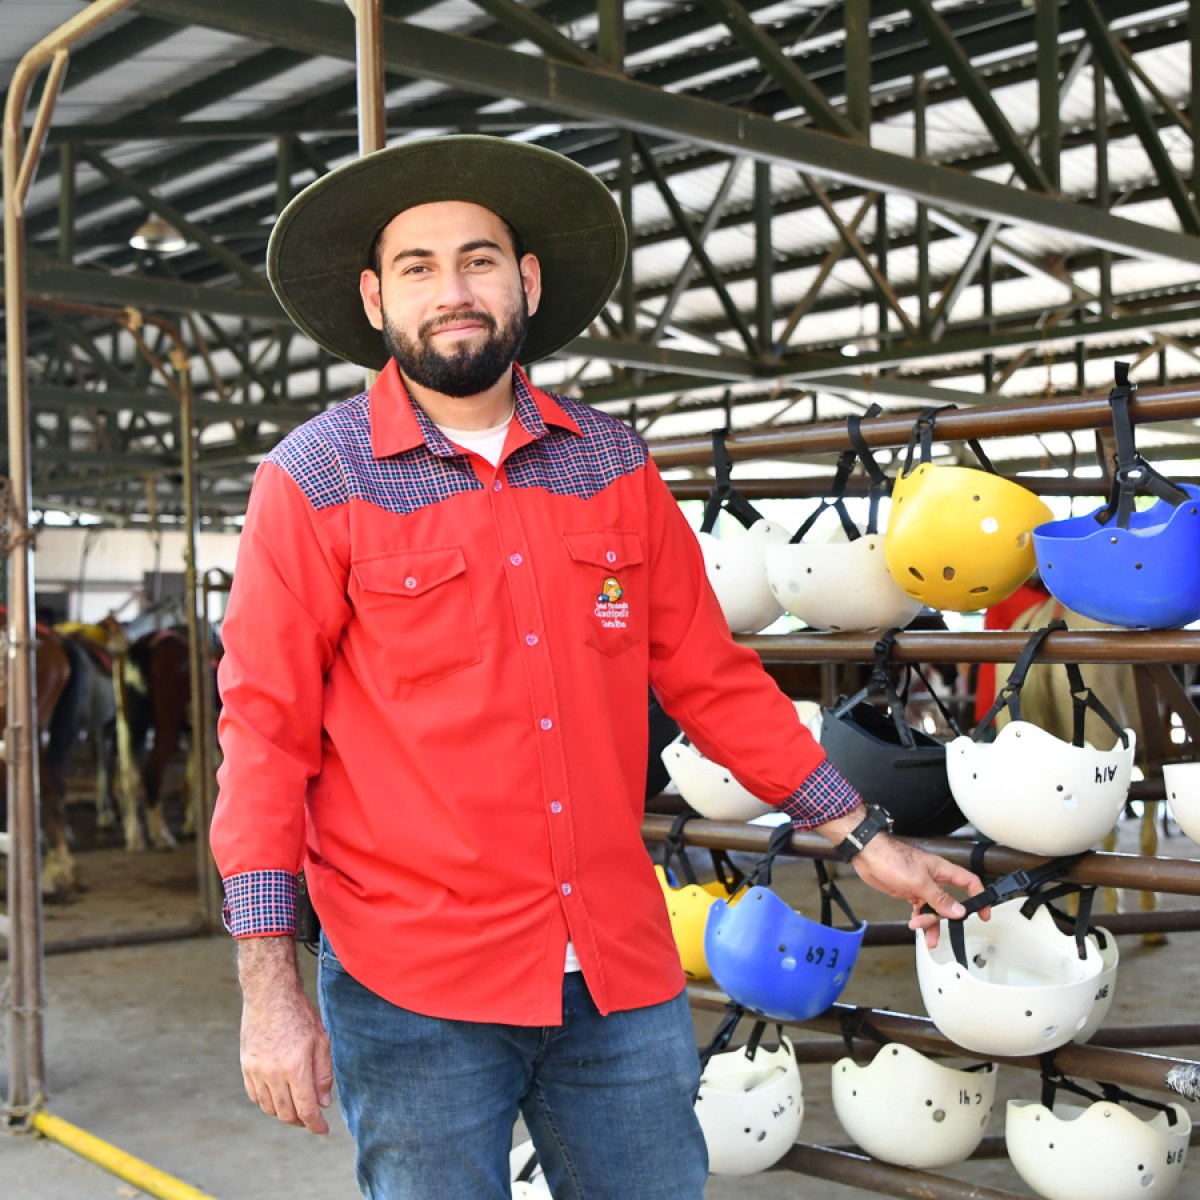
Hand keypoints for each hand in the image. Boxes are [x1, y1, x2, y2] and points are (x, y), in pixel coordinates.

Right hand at [238, 938, 333, 1134]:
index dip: (316, 1125)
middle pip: (286, 1113)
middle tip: (312, 1117)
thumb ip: (323, 1073)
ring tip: (297, 1107)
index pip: (306, 1109)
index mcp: (295, 1067)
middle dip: (301, 1120)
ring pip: (270, 1108)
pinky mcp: (246, 1067)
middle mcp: (273, 1074)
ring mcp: (256, 1072)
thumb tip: (323, 1103)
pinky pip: (256, 1096)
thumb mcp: (321, 1040)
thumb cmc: (299, 1014)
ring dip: (284, 1113)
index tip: (323, 1130)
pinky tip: (279, 1096)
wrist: (269, 994)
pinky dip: (268, 1102)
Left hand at [849, 834, 985, 948]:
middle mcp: (935, 879)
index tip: (984, 914)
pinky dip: (919, 919)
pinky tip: (915, 925)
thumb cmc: (892, 857)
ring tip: (923, 932)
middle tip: (945, 930)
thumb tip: (958, 912)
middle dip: (947, 918)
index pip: (970, 883)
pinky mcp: (910, 892)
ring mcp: (922, 886)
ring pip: (934, 909)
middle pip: (951, 902)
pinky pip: (921, 909)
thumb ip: (939, 898)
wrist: (868, 855)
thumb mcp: (919, 880)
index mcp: (942, 871)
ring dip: (930, 922)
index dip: (980, 897)